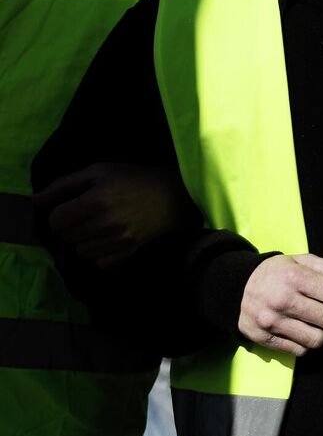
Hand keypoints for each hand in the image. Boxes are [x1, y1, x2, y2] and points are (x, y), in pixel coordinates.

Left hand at [37, 162, 194, 267]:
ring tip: (100, 227)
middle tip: (89, 215)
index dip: (61, 212)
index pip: (56, 220)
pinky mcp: (129, 253)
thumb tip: (34, 200)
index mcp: (97, 200)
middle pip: (66, 236)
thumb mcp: (100, 171)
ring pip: (80, 252)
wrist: (176, 195)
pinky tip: (110, 241)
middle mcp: (106, 223)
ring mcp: (118, 241)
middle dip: (72, 226)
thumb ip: (65, 185)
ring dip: (85, 241)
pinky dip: (100, 255)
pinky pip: (99, 263)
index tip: (74, 206)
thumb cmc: (134, 179)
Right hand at [238, 254, 322, 355]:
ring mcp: (272, 322)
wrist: (236, 286)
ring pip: (318, 339)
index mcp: (296, 277)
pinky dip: (307, 342)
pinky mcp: (264, 339)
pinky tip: (303, 328)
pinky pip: (300, 350)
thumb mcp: (306, 262)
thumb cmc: (279, 272)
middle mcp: (283, 301)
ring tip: (319, 320)